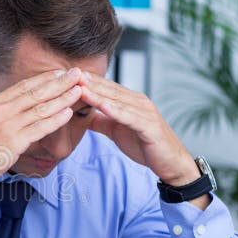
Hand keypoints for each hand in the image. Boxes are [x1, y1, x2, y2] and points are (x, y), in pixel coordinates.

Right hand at [0, 68, 83, 201]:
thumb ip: (1, 115)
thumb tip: (18, 112)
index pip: (23, 86)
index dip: (44, 78)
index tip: (60, 72)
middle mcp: (1, 110)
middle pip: (35, 93)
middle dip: (59, 82)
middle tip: (77, 73)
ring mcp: (7, 125)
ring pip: (40, 108)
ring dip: (62, 98)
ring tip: (79, 90)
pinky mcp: (12, 142)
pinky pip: (39, 128)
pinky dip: (55, 120)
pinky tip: (68, 114)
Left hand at [78, 72, 209, 208]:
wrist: (170, 163)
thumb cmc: (144, 145)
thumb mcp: (116, 130)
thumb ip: (101, 120)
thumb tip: (82, 114)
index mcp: (129, 101)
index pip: (105, 88)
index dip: (87, 81)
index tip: (67, 75)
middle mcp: (138, 101)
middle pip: (109, 89)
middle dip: (89, 82)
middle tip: (70, 74)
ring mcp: (145, 112)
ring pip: (117, 100)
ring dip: (98, 93)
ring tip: (80, 86)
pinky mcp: (149, 126)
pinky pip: (130, 116)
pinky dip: (116, 110)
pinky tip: (102, 106)